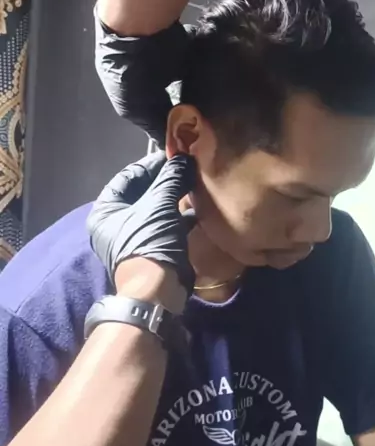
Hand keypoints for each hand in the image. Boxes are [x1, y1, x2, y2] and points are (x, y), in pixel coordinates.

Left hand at [87, 153, 195, 308]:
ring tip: (194, 184)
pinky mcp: (151, 248)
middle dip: (165, 180)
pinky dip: (178, 216)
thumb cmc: (150, 241)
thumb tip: (183, 158)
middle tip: (187, 168)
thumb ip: (171, 178)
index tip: (175, 155)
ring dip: (174, 197)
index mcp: (106, 209)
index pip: (129, 175)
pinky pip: (164, 224)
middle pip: (142, 191)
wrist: (157, 290)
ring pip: (155, 208)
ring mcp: (133, 237)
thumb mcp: (160, 203)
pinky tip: (197, 208)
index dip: (152, 163)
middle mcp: (114, 222)